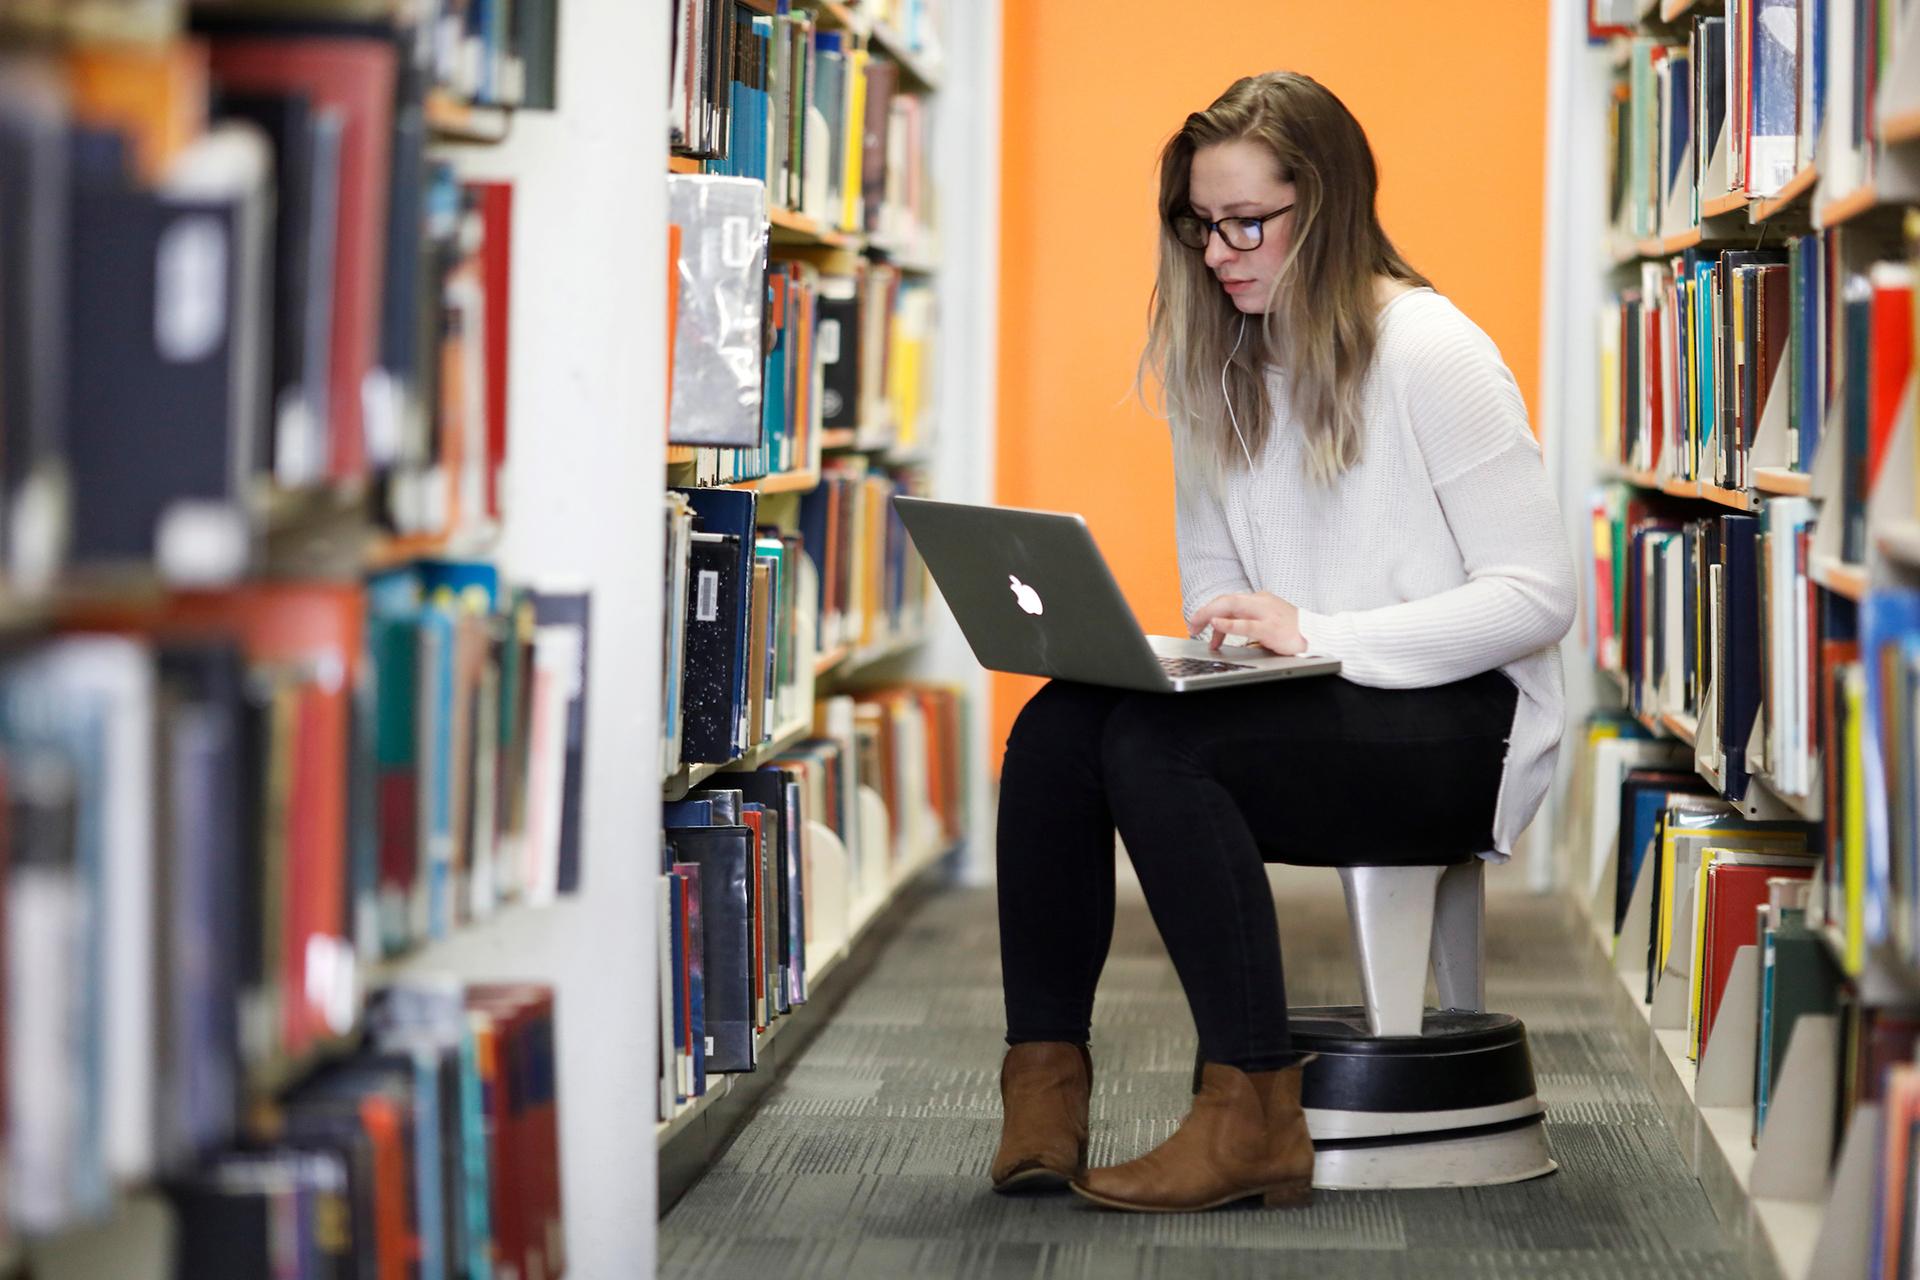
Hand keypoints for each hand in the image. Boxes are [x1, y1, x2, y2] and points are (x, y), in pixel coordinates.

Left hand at [1188, 592, 1307, 654]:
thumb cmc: (1291, 632)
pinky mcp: (1271, 628)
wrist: (1317, 636)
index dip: (1209, 611)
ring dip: (1210, 615)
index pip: (1229, 601)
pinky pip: (1246, 625)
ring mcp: (1266, 614)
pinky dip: (1228, 625)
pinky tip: (1215, 626)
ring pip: (1232, 606)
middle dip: (1204, 611)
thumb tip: (1219, 634)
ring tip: (1196, 626)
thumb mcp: (1265, 623)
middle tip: (1191, 626)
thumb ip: (1245, 623)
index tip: (1197, 624)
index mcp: (1259, 600)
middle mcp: (1261, 602)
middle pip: (1226, 600)